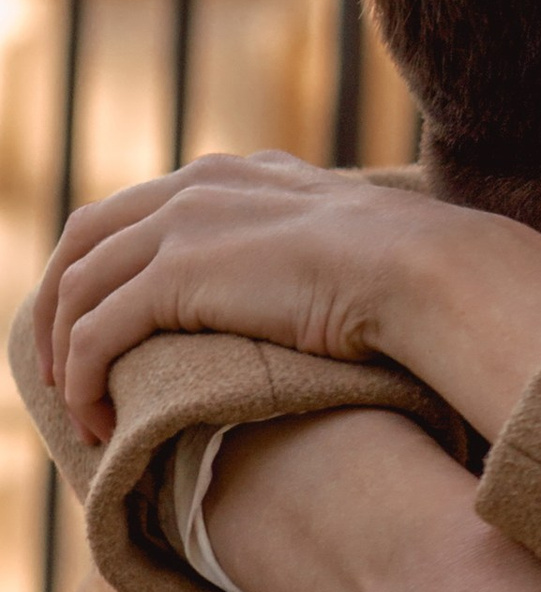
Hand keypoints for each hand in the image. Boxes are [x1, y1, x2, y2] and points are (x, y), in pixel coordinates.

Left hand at [36, 153, 540, 444]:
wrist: (430, 272)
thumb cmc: (417, 276)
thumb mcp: (352, 249)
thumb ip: (319, 254)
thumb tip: (338, 297)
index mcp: (239, 174)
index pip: (138, 207)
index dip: (106, 265)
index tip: (103, 323)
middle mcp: (199, 186)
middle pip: (86, 237)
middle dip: (60, 303)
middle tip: (62, 367)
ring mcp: (184, 225)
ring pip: (78, 286)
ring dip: (64, 350)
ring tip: (78, 407)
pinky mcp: (177, 276)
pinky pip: (96, 331)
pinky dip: (82, 377)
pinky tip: (96, 418)